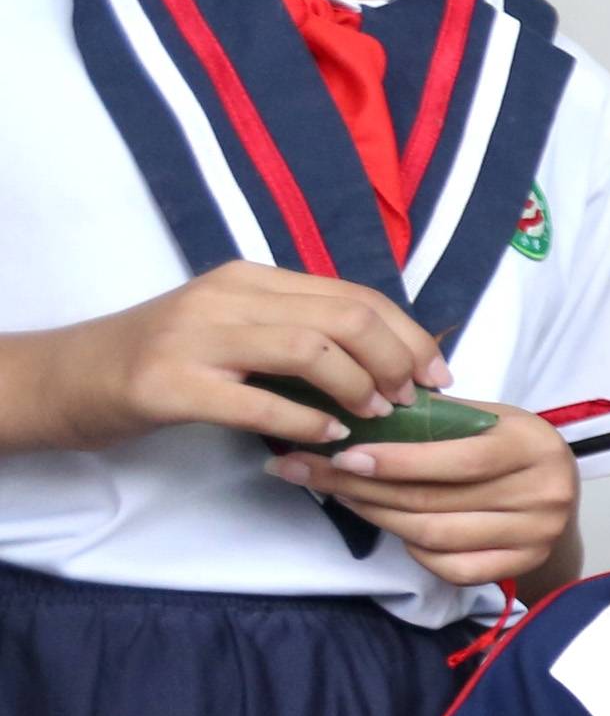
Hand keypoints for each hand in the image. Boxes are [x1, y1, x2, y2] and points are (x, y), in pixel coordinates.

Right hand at [24, 264, 446, 453]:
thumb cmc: (161, 361)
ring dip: (358, 386)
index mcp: (250, 279)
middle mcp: (227, 296)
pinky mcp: (170, 386)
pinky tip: (329, 436)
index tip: (437, 373)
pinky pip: (258, 401)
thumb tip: (384, 361)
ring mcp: (196, 338)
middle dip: (396, 359)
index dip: (407, 334)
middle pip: (344, 315)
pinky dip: (306, 420)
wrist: (65, 378)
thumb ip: (295, 333)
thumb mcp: (233, 330)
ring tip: (376, 416)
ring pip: (310, 348)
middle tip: (414, 400)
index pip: (353, 294)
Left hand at [268, 401, 579, 588]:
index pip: (457, 460)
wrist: (557, 490)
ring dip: (379, 518)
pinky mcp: (524, 565)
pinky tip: (395, 531)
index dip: (396, 462)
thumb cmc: (510, 446)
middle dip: (367, 489)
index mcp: (534, 445)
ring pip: (435, 536)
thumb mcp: (488, 418)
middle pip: (435, 501)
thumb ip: (438, 419)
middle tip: (315, 475)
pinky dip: (417, 553)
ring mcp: (537, 534)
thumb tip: (358, 412)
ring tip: (345, 498)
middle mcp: (544, 493)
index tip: (344, 457)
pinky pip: (453, 568)